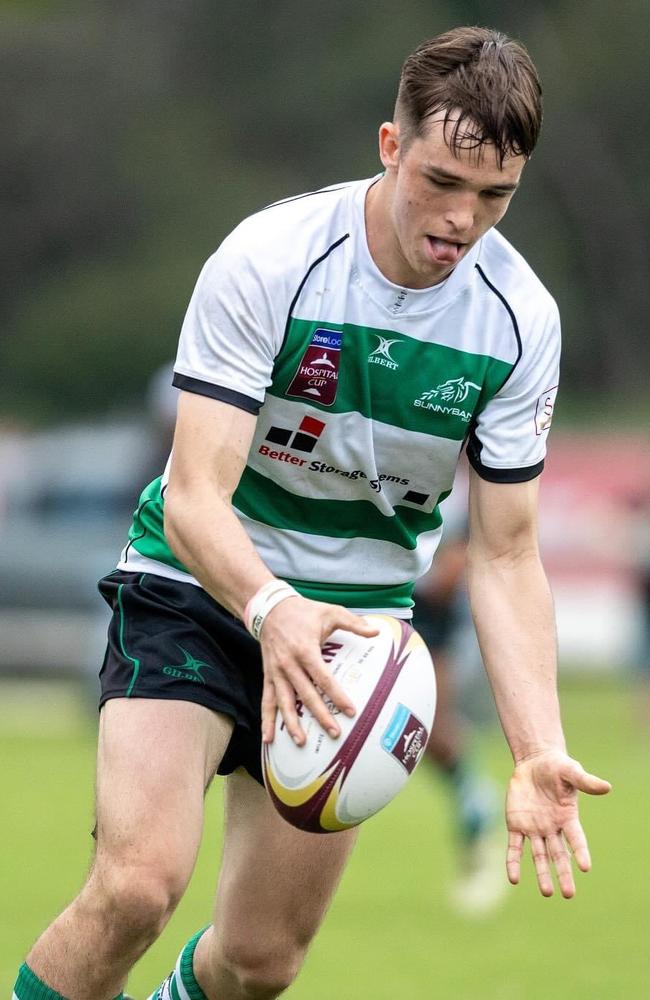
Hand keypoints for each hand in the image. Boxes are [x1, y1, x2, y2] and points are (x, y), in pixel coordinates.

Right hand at [259, 596, 378, 745]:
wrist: (270, 608)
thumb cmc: (304, 611)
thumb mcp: (330, 612)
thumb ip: (353, 623)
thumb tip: (376, 631)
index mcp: (305, 649)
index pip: (324, 677)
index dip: (337, 695)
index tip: (350, 711)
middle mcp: (289, 664)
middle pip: (306, 694)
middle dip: (320, 715)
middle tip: (334, 733)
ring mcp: (276, 672)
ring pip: (284, 702)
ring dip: (291, 724)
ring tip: (301, 742)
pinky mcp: (268, 676)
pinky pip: (266, 701)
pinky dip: (266, 720)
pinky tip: (268, 739)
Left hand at [506, 750, 610, 897]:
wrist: (533, 762)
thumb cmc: (556, 767)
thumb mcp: (571, 772)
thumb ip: (586, 781)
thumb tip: (607, 786)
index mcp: (568, 818)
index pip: (576, 839)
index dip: (581, 852)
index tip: (586, 867)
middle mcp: (552, 828)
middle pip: (559, 855)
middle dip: (563, 873)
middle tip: (568, 894)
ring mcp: (534, 828)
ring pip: (539, 856)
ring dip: (542, 874)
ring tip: (547, 892)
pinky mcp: (516, 825)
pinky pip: (515, 848)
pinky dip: (514, 862)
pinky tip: (514, 879)